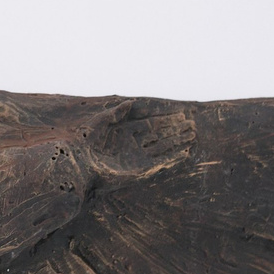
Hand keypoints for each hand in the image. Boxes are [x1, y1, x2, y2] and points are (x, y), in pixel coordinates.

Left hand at [81, 103, 197, 185]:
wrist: (80, 164)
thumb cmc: (85, 143)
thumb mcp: (100, 122)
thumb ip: (116, 112)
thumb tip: (131, 102)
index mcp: (126, 133)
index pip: (152, 124)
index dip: (167, 120)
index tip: (181, 115)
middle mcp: (135, 146)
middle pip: (161, 136)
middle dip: (177, 131)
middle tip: (193, 125)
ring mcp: (138, 158)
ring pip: (164, 148)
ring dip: (179, 142)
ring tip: (193, 136)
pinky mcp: (140, 171)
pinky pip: (161, 164)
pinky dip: (174, 158)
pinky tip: (185, 153)